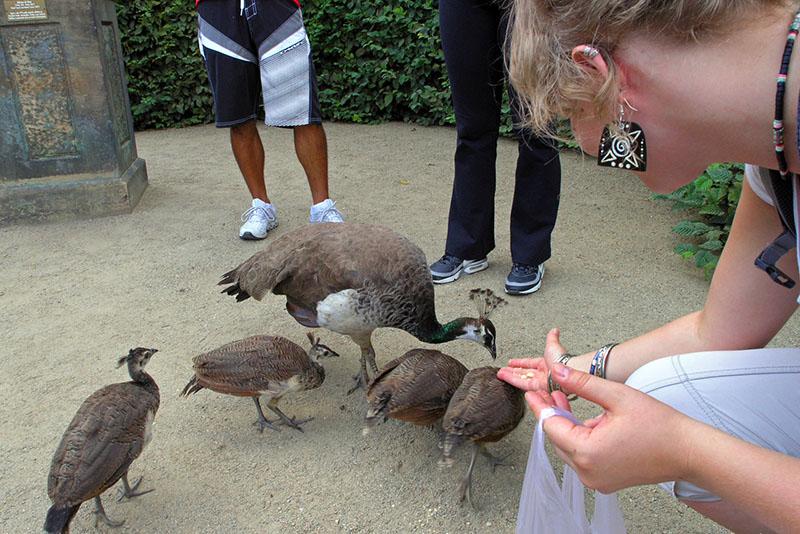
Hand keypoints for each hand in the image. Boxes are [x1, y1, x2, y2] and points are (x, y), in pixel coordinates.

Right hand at [497, 327, 567, 391]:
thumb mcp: (553, 345)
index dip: (520, 362)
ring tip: (500, 373)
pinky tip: (505, 377)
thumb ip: (551, 338)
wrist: (566, 371)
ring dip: (510, 376)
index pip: (529, 363)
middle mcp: (542, 373)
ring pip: (521, 378)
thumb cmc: (562, 360)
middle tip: (502, 370)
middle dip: (512, 371)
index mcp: (545, 363)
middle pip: (524, 372)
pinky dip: (513, 380)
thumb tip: (554, 330)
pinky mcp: (537, 387)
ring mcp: (540, 381)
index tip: (511, 362)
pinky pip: (522, 384)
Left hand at [526, 362, 695, 493]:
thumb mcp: (616, 395)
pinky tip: (586, 418)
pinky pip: (583, 457)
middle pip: (557, 438)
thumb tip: (555, 370)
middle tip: (547, 390)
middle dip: (552, 413)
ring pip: (569, 448)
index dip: (540, 405)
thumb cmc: (659, 425)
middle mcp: (587, 472)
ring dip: (566, 424)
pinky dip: (580, 437)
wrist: (689, 451)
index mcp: (586, 453)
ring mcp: (596, 480)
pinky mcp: (605, 481)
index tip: (530, 390)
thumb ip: (582, 383)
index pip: (551, 425)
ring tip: (564, 399)